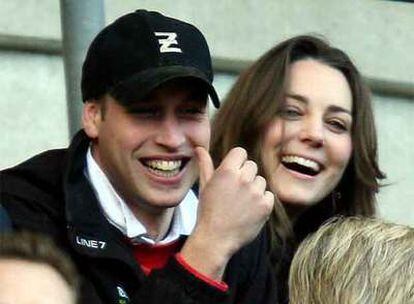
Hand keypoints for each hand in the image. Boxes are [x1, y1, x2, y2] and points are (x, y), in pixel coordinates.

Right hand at [180, 146, 273, 279]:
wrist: (215, 239)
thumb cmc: (208, 211)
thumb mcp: (205, 186)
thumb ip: (205, 164)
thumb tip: (200, 148)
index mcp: (227, 171)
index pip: (241, 152)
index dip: (237, 162)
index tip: (232, 174)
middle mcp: (243, 179)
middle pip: (252, 166)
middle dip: (245, 176)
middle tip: (235, 192)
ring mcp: (255, 192)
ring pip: (261, 181)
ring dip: (254, 189)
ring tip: (241, 203)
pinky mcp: (265, 205)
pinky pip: (269, 195)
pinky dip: (262, 202)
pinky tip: (250, 210)